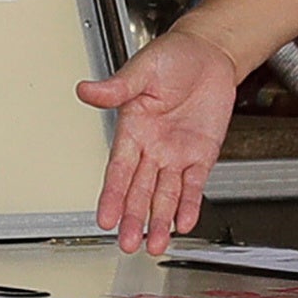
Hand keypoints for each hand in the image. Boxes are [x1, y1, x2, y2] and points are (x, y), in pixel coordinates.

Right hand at [78, 24, 242, 252]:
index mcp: (133, 129)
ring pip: (165, 195)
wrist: (209, 53)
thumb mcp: (143, 69)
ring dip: (160, 220)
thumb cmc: (173, 57)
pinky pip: (194, 185)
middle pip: (140, 190)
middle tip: (129, 243)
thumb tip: (87, 90)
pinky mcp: (201, 154)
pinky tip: (185, 222)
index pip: (119, 170)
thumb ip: (117, 86)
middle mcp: (152, 147)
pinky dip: (190, 204)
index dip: (113, 196)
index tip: (106, 219)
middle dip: (135, 218)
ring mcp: (177, 154)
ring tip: (155, 244)